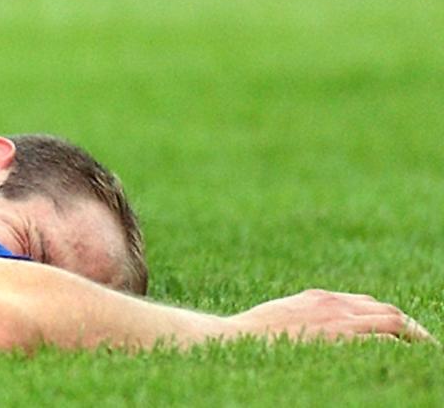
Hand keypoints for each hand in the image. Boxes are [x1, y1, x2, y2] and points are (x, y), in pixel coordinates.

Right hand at [228, 289, 434, 343]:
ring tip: (430, 352)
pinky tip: (408, 360)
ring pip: (393, 322)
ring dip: (416, 337)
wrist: (233, 337)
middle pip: (387, 310)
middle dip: (412, 327)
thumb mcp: (284, 316)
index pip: (367, 303)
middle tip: (427, 344)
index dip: (387, 317)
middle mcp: (334, 304)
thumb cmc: (253, 334)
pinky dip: (400, 349)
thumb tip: (319, 330)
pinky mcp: (338, 337)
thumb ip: (307, 316)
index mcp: (320, 297)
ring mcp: (338, 320)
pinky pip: (383, 340)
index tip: (398, 332)